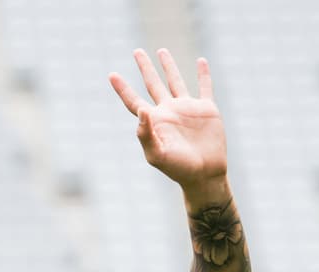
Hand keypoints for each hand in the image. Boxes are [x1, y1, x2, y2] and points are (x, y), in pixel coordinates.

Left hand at [109, 48, 227, 192]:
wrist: (205, 175)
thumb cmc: (178, 169)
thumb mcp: (157, 155)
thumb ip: (145, 134)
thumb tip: (141, 110)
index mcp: (155, 121)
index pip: (133, 101)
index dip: (122, 88)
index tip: (111, 75)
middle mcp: (169, 112)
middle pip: (152, 84)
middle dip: (145, 68)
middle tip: (136, 52)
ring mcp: (187, 109)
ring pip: (176, 81)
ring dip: (169, 66)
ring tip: (161, 50)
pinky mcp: (207, 110)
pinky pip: (205, 87)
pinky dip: (203, 74)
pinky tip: (201, 61)